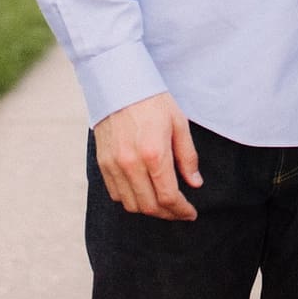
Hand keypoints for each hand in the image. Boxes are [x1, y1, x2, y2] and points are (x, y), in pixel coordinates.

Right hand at [92, 91, 202, 220]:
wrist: (119, 84)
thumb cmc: (153, 101)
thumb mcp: (179, 124)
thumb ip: (187, 157)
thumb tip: (195, 183)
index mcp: (154, 154)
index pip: (168, 196)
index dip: (182, 210)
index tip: (190, 213)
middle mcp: (131, 163)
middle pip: (149, 206)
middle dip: (168, 214)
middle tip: (179, 212)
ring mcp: (113, 165)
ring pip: (131, 204)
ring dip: (149, 209)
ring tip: (163, 203)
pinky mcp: (102, 162)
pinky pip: (116, 193)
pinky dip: (130, 199)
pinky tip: (143, 192)